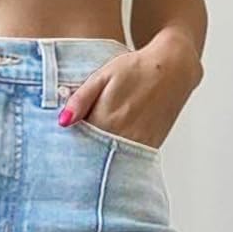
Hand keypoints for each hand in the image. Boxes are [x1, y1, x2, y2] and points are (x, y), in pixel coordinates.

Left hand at [59, 29, 201, 149]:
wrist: (173, 69)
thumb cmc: (136, 69)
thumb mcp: (102, 76)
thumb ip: (81, 100)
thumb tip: (62, 122)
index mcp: (105, 120)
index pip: (76, 144)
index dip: (66, 147)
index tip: (59, 146)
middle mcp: (121, 137)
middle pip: (92, 158)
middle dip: (80, 158)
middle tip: (72, 154)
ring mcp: (137, 145)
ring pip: (110, 162)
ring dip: (99, 160)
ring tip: (92, 152)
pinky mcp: (149, 148)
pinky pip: (127, 161)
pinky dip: (117, 159)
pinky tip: (111, 151)